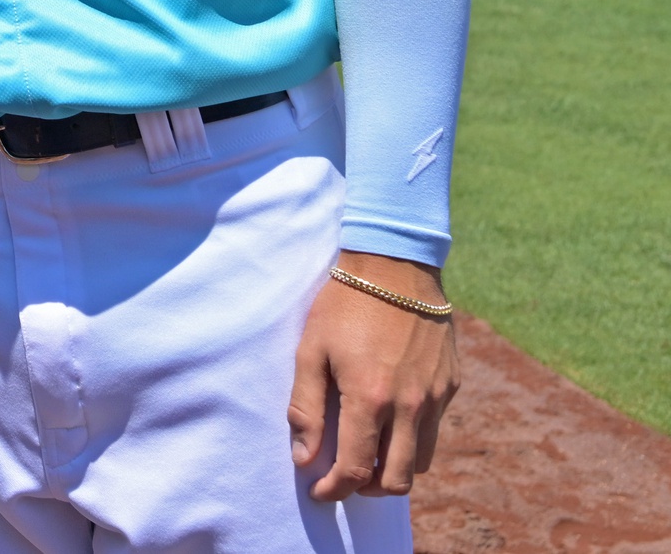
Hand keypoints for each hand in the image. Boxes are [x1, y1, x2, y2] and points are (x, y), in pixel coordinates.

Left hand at [287, 250, 459, 500]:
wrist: (394, 264)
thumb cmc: (343, 305)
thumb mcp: (310, 350)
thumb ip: (307, 407)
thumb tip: (305, 457)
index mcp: (370, 398)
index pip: (357, 469)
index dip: (335, 489)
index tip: (321, 491)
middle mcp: (410, 405)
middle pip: (397, 479)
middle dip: (368, 488)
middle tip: (346, 478)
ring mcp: (436, 396)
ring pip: (422, 461)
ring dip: (395, 468)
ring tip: (369, 454)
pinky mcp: (451, 385)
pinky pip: (434, 429)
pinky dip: (413, 438)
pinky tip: (391, 420)